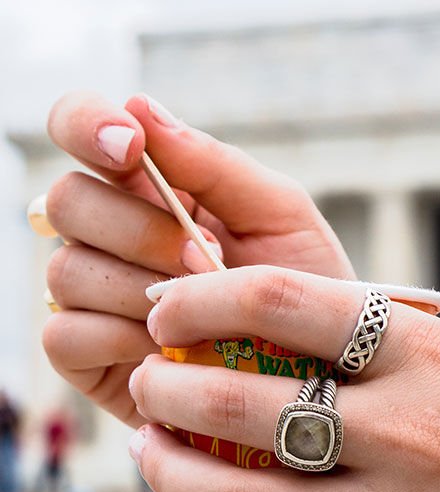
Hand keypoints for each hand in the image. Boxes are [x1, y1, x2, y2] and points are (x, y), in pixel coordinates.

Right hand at [40, 91, 354, 427]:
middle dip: (141, 231)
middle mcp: (108, 237)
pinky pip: (64, 335)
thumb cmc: (307, 293)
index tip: (131, 147)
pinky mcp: (88, 360)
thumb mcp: (282, 219)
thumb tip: (139, 107)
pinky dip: (118, 341)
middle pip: (68, 202)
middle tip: (207, 260)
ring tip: (205, 318)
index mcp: (149, 187)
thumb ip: (215, 165)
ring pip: (67, 271)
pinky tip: (170, 355)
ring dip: (140, 292)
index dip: (87, 125)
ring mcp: (93, 298)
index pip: (81, 129)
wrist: (322, 383)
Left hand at [128, 267, 439, 491]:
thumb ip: (415, 346)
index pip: (285, 305)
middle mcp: (409, 435)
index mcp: (433, 358)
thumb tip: (332, 335)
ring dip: (175, 479)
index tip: (172, 314)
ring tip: (152, 460)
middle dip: (169, 391)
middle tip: (150, 389)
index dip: (203, 300)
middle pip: (243, 405)